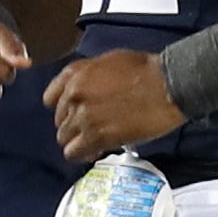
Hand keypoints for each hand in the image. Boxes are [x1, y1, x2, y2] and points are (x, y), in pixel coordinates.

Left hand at [44, 49, 182, 161]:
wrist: (167, 85)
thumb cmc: (147, 71)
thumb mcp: (110, 61)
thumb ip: (90, 75)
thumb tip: (87, 88)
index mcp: (76, 74)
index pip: (50, 98)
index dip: (64, 108)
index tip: (74, 112)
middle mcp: (74, 95)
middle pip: (60, 121)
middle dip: (75, 125)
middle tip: (93, 127)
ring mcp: (83, 117)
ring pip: (64, 139)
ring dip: (79, 141)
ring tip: (96, 141)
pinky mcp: (96, 136)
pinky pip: (74, 153)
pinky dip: (83, 154)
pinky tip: (96, 150)